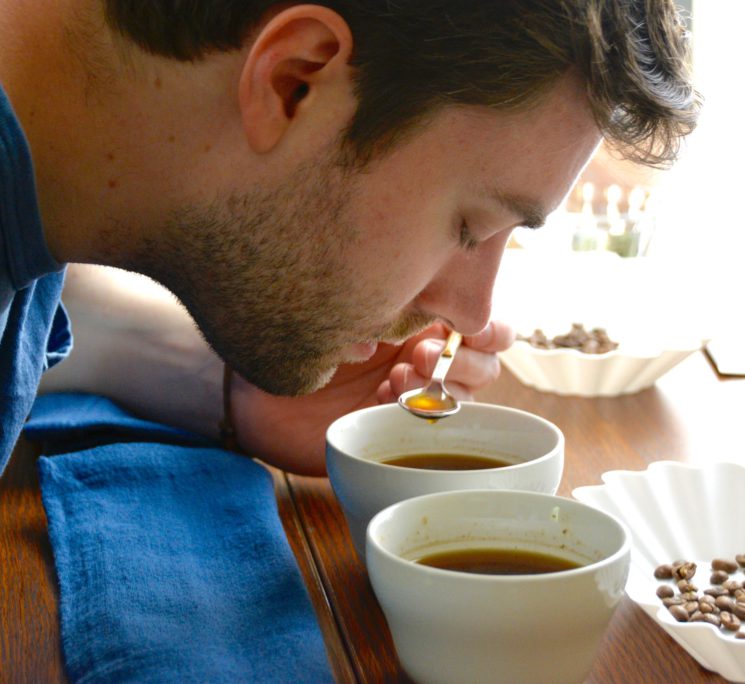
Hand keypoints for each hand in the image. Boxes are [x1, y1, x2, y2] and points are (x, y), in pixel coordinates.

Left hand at [229, 320, 515, 474]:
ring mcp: (414, 396)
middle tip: (420, 357)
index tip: (468, 327)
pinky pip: (428, 426)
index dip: (491, 327)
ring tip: (396, 381)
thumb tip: (415, 313)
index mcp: (425, 317)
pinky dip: (415, 412)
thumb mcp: (343, 305)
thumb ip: (384, 299)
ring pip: (465, 397)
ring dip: (441, 388)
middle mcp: (428, 355)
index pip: (486, 322)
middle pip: (488, 363)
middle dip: (466, 359)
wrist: (253, 391)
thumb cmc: (294, 332)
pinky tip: (382, 400)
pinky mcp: (395, 430)